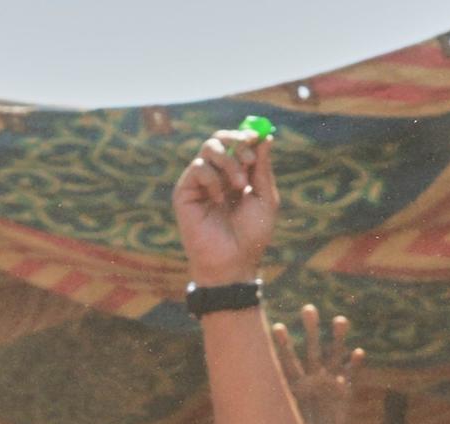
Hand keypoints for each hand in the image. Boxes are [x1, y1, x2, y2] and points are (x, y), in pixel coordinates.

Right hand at [173, 128, 277, 284]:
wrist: (232, 262)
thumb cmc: (251, 235)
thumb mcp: (265, 196)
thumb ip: (263, 167)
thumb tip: (264, 137)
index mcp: (235, 174)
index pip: (236, 141)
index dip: (246, 134)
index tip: (258, 137)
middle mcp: (216, 176)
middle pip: (219, 138)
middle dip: (237, 142)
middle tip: (250, 158)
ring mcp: (199, 184)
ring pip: (209, 148)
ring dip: (229, 161)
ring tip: (239, 185)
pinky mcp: (184, 194)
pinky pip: (197, 167)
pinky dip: (213, 178)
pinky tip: (218, 200)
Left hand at [272, 306, 362, 423]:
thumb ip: (272, 415)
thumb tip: (243, 417)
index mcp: (293, 387)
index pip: (285, 362)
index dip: (282, 345)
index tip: (276, 327)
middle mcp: (311, 381)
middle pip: (311, 350)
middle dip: (311, 330)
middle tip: (308, 308)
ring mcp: (329, 385)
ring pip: (334, 356)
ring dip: (337, 339)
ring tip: (339, 320)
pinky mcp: (345, 395)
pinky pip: (351, 376)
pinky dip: (354, 365)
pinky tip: (357, 353)